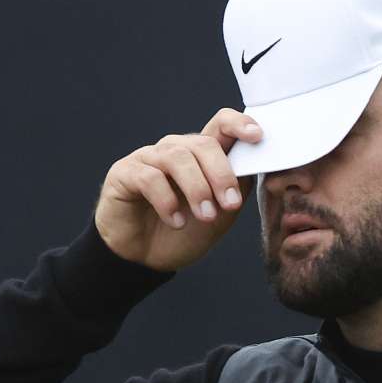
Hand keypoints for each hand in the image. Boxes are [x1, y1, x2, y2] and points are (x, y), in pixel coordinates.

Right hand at [94, 108, 260, 271]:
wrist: (145, 258)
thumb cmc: (184, 232)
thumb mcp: (220, 212)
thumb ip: (237, 187)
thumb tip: (256, 165)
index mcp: (200, 155)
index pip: (220, 124)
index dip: (239, 124)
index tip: (257, 136)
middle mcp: (174, 150)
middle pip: (203, 143)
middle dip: (221, 174)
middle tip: (230, 204)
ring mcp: (147, 158)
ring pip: (177, 158)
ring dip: (197, 189)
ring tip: (206, 216)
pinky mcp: (124, 173)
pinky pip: (149, 177)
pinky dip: (167, 201)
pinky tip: (176, 221)